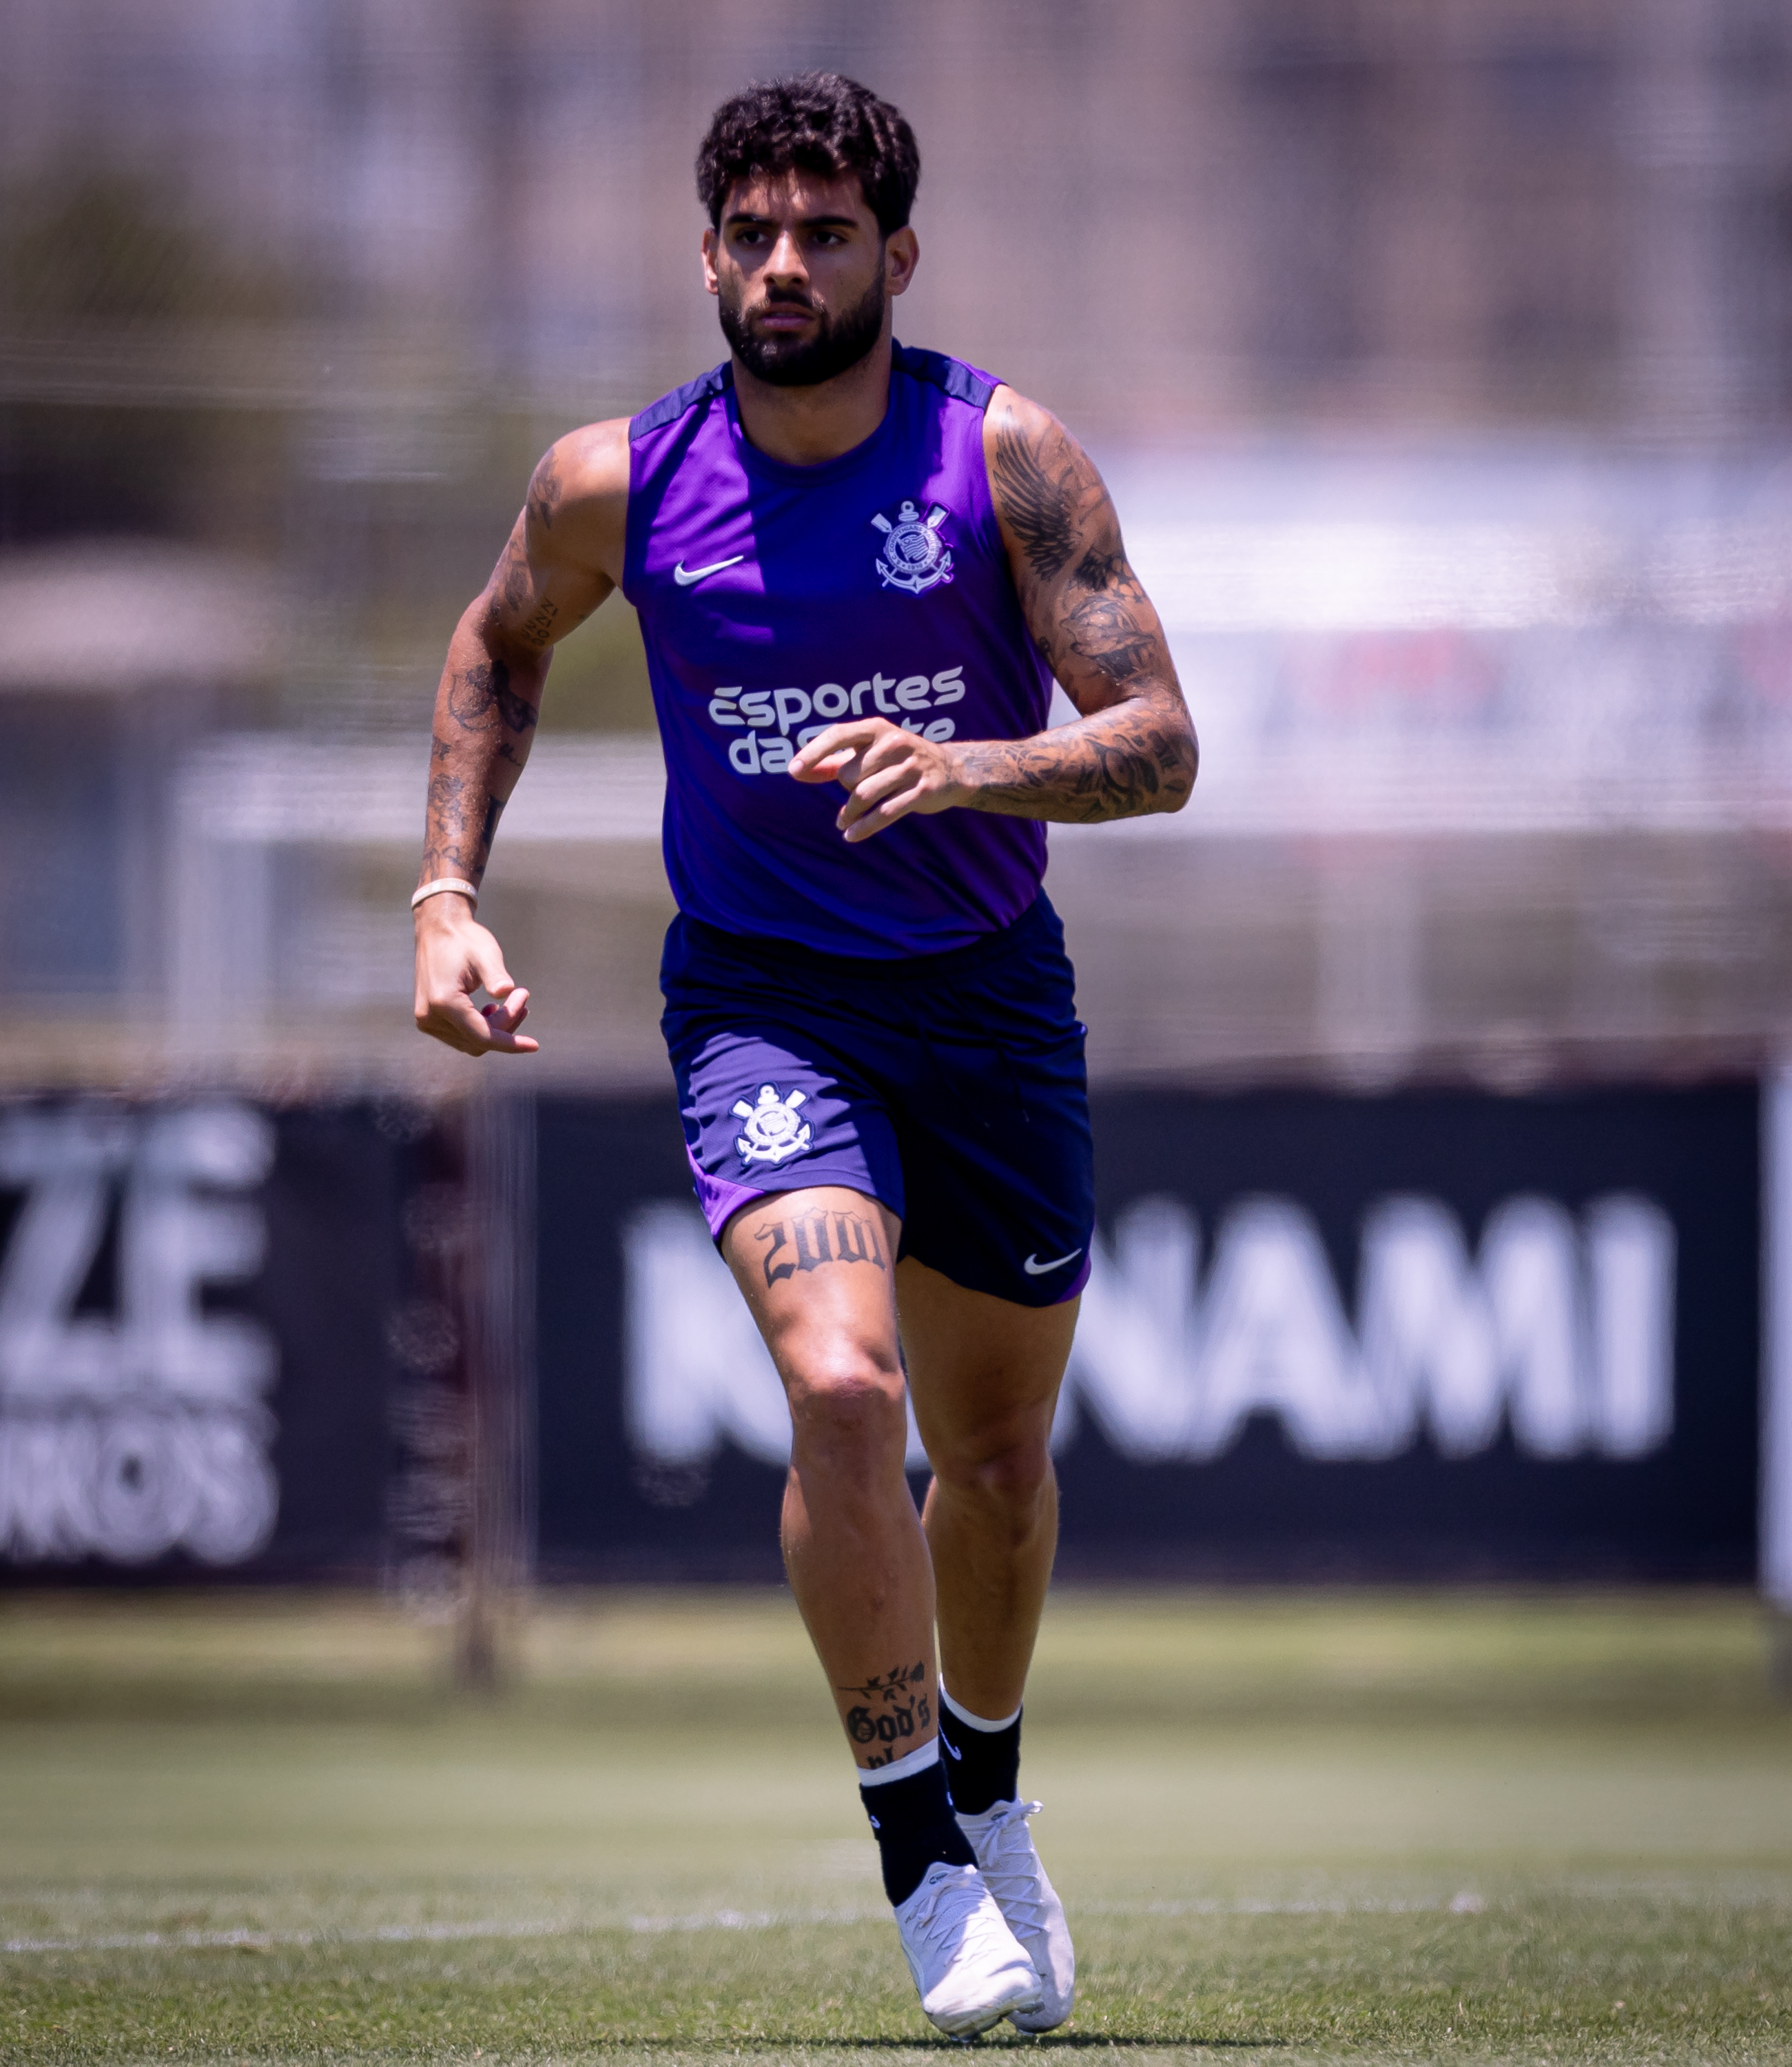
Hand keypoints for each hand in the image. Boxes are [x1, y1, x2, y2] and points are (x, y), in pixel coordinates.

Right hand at [412, 898, 538, 1055]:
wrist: (437, 928)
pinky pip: (461, 1034)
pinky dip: (481, 1026)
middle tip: (523, 996)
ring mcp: (427, 1020)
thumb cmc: (463, 938)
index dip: (510, 1044)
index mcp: (443, 1002)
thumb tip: (505, 990)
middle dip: (506, 1026)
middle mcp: (430, 1016)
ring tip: (515, 1001)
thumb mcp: (485, 953)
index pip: (482, 1037)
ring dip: (496, 1027)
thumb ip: (495, 975)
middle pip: (479, 1040)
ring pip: (471, 1040)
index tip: (534, 1045)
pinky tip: (493, 1008)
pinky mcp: (429, 1018)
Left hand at [787, 718, 967, 842]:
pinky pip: (884, 813)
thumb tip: (796, 771)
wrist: (950, 770)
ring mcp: (910, 767)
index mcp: (877, 728)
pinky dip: (864, 827)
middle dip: (846, 789)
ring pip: (864, 795)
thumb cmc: (897, 760)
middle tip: (855, 792)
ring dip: (849, 813)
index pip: (838, 735)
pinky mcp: (921, 791)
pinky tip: (851, 835)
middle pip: (849, 774)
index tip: (793, 770)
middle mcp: (894, 743)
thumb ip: (833, 762)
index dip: (814, 752)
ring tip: (843, 821)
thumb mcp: (869, 753)